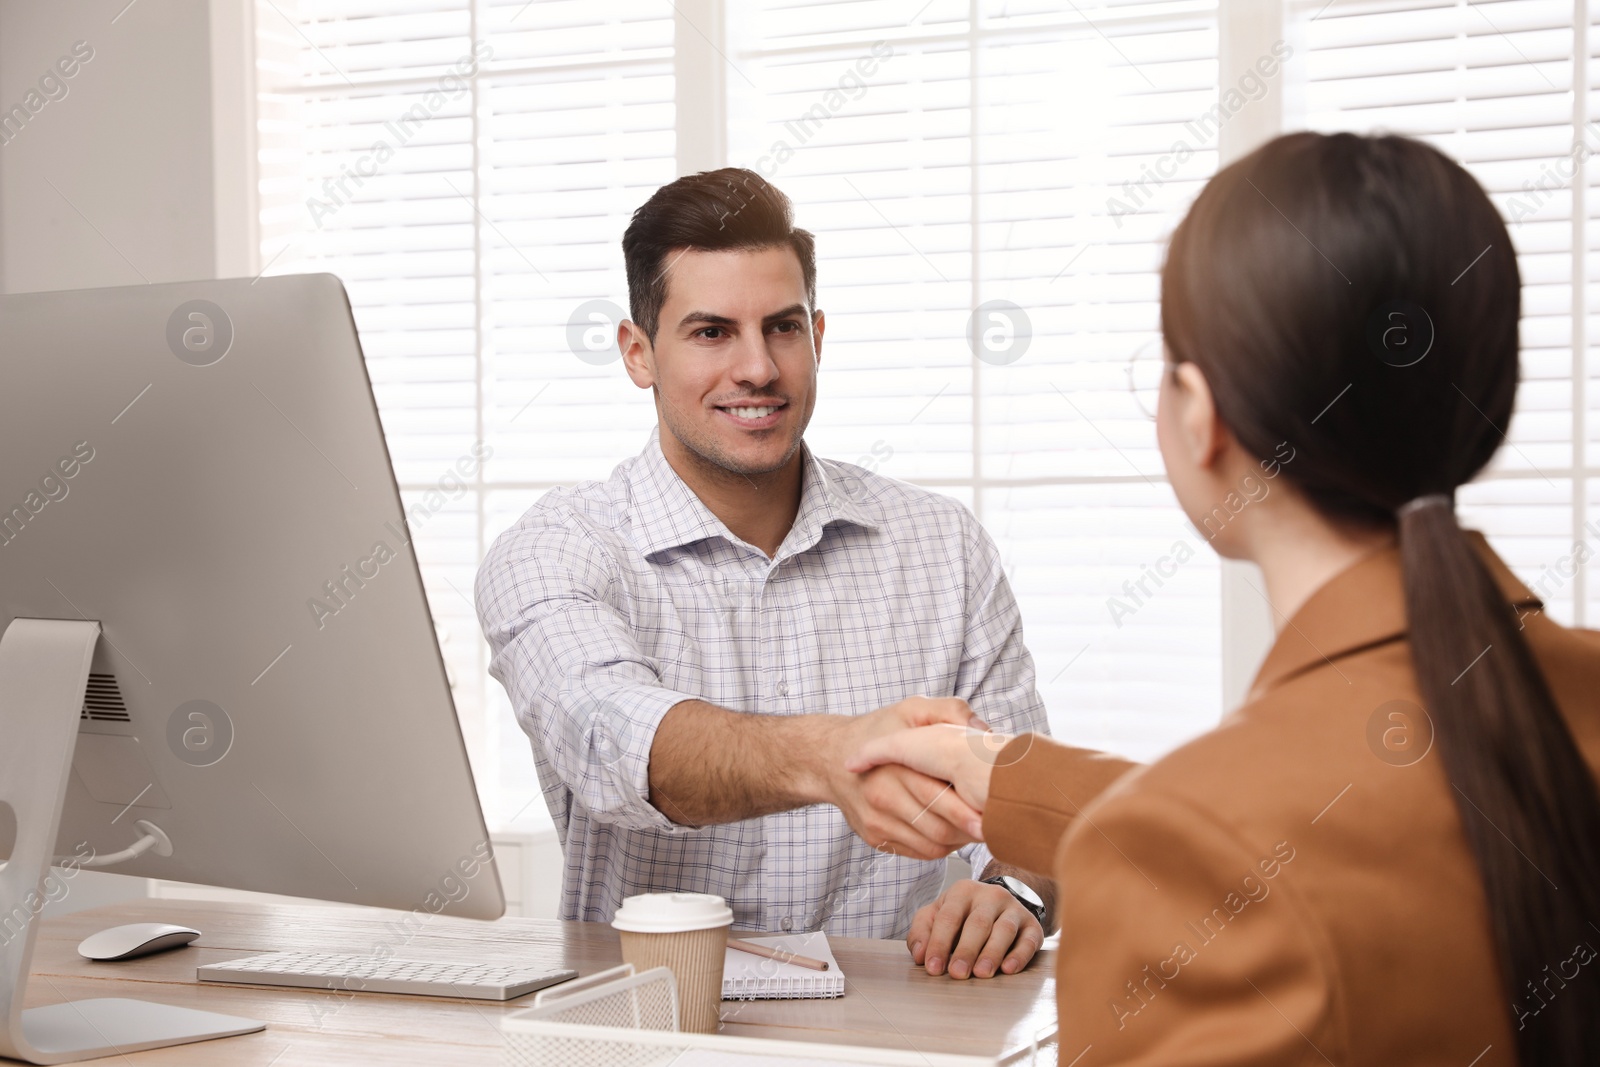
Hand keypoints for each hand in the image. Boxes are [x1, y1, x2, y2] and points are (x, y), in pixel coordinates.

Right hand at [816, 697, 984, 860]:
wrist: (829, 758)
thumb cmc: (876, 732)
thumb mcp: (910, 709)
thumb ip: (948, 711)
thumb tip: (984, 729)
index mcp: (894, 767)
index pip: (938, 798)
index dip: (969, 811)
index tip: (992, 813)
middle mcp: (882, 798)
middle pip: (938, 828)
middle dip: (970, 830)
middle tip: (993, 824)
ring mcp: (877, 822)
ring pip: (932, 846)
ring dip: (959, 841)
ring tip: (976, 826)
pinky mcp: (876, 838)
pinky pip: (919, 853)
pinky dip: (942, 847)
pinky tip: (953, 830)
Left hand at [907, 878, 1042, 979]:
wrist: (1000, 904)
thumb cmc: (963, 915)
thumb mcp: (937, 915)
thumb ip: (922, 932)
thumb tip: (920, 955)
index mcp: (964, 891)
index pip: (949, 917)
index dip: (939, 943)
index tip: (933, 967)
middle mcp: (991, 896)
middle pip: (978, 923)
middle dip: (966, 950)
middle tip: (957, 973)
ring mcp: (1014, 909)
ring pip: (1004, 930)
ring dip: (992, 953)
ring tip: (982, 973)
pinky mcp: (1033, 925)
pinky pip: (1029, 940)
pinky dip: (1019, 955)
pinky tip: (1009, 969)